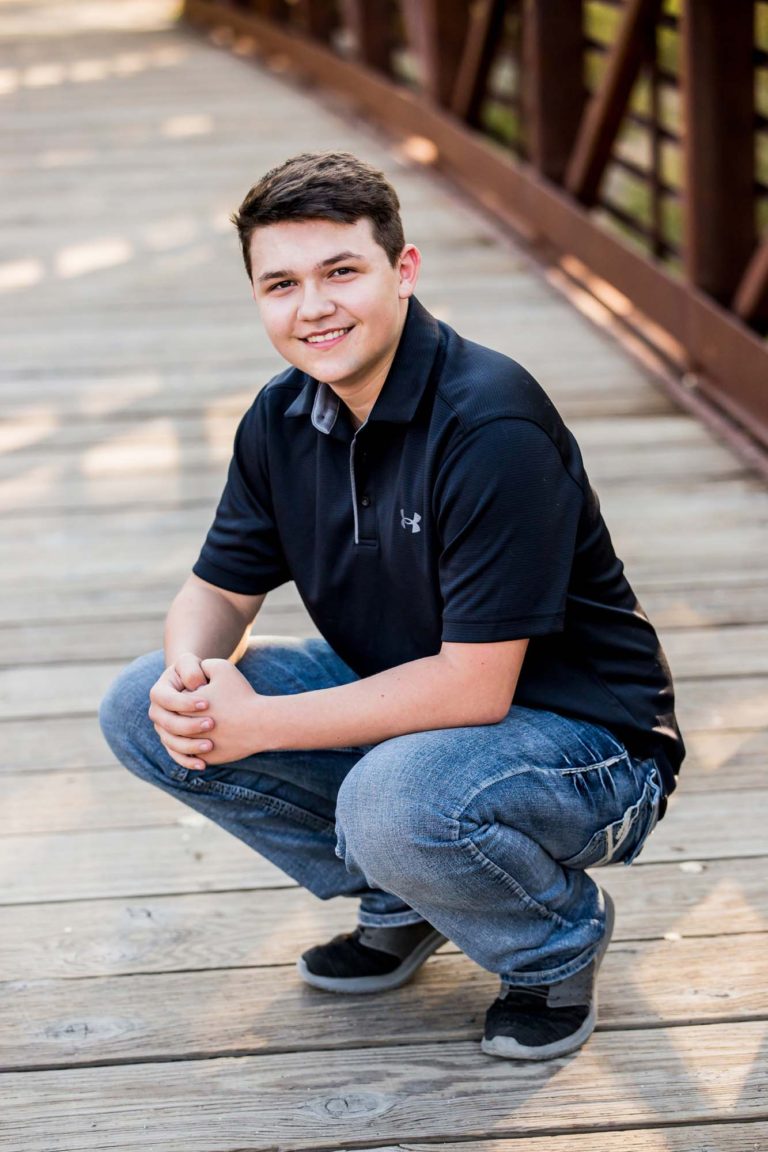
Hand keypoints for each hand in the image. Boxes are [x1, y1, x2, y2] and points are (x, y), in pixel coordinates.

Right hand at [148, 654, 214, 770]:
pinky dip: (188, 761)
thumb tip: (193, 686)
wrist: (203, 688)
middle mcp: (157, 712)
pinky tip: (203, 765)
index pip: (165, 698)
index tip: (207, 703)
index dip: (184, 702)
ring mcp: (164, 729)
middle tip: (211, 724)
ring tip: (210, 746)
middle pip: (167, 723)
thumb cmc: (199, 673)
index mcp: (159, 692)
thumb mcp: (196, 664)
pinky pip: (177, 756)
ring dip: (189, 746)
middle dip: (188, 725)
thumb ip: (190, 668)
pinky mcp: (174, 742)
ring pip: (171, 742)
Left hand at [185, 659, 264, 764]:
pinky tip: (208, 740)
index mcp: (182, 708)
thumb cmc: (241, 694)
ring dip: (190, 733)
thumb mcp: (221, 669)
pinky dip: (198, 749)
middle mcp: (185, 731)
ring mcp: (195, 749)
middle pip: (176, 722)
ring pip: (181, 742)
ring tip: (204, 724)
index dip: (187, 695)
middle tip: (204, 709)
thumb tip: (193, 672)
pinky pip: (195, 756)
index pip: (174, 701)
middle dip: (187, 714)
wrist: (261, 723)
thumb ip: (201, 666)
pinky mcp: (207, 760)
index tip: (202, 694)